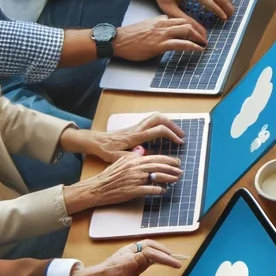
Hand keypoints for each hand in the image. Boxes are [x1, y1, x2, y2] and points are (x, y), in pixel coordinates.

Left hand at [60, 113, 185, 162]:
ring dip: (168, 122)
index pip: (158, 130)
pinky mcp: (135, 126)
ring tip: (175, 132)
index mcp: (135, 136)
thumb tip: (144, 159)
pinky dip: (161, 123)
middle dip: (173, 125)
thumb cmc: (104, 150)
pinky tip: (164, 131)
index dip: (171, 135)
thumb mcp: (116, 158)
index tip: (179, 142)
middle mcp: (137, 128)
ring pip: (156, 116)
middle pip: (159, 118)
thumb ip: (130, 158)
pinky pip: (151, 120)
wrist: (94, 141)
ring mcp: (136, 126)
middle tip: (181, 135)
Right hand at [64, 153, 181, 213]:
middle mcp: (136, 168)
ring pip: (157, 177)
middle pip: (159, 166)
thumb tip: (143, 151)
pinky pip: (149, 190)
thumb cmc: (109, 176)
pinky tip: (163, 191)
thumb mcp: (120, 161)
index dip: (168, 160)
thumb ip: (133, 156)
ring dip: (169, 178)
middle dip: (172, 168)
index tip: (176, 162)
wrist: (97, 189)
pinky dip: (158, 190)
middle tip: (180, 171)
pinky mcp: (132, 191)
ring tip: (176, 179)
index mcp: (134, 160)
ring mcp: (135, 179)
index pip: (155, 158)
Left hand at [68, 240, 181, 275]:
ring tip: (168, 258)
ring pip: (147, 243)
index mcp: (129, 260)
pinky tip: (155, 257)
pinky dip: (152, 249)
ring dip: (159, 249)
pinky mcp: (126, 251)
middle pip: (151, 245)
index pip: (152, 254)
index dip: (166, 258)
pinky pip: (142, 246)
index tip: (177, 264)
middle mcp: (129, 251)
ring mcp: (127, 250)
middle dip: (165, 252)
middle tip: (176, 261)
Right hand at [111, 16, 207, 60]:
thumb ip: (159, 27)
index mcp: (161, 19)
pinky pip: (181, 43)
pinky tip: (198, 49)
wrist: (117, 40)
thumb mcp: (147, 27)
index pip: (182, 18)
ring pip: (187, 30)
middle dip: (200, 30)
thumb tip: (169, 33)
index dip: (193, 24)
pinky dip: (193, 46)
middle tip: (205, 37)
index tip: (199, 30)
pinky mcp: (160, 45)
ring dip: (199, 37)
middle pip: (188, 22)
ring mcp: (162, 34)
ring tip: (204, 43)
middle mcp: (163, 24)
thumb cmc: (130, 36)